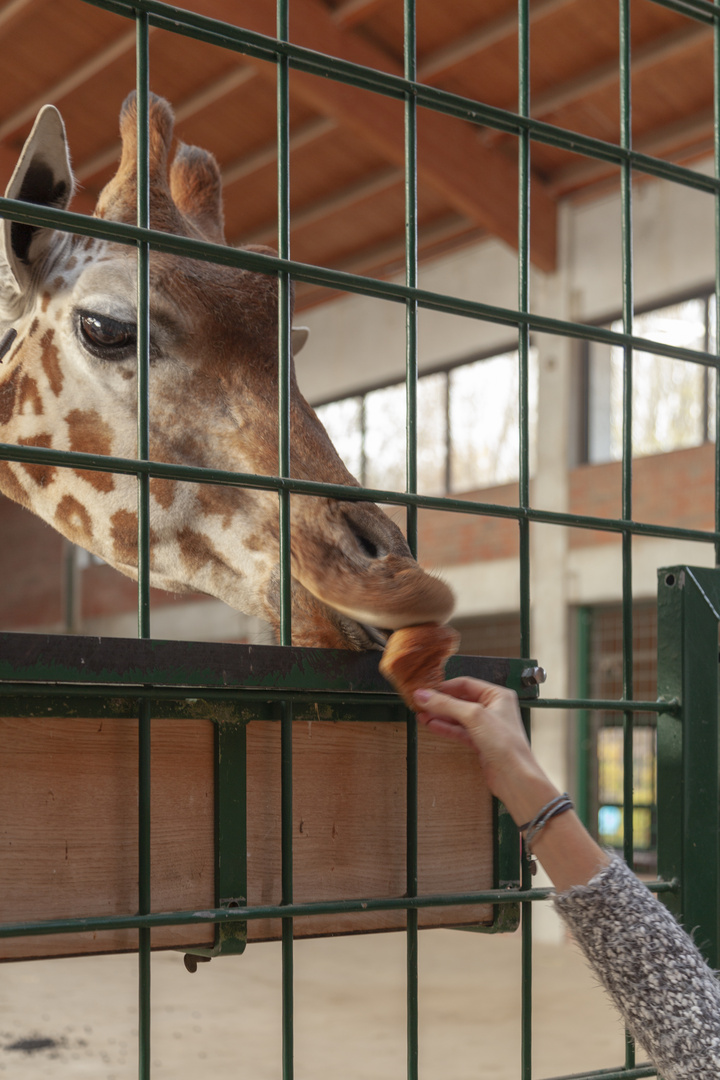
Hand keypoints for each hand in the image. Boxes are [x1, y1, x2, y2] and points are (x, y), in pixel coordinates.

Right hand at [413, 677, 541, 804]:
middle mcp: (493, 709)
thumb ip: (447, 704)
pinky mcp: (480, 742)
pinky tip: (432, 725)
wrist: (513, 776)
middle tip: (421, 703)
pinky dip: (445, 728)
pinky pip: (459, 731)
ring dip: (440, 715)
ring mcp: (486, 727)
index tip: (426, 690)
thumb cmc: (506, 744)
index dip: (445, 687)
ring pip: (458, 717)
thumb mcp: (474, 716)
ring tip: (422, 714)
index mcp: (497, 695)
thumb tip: (424, 695)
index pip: (466, 684)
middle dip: (440, 702)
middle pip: (460, 700)